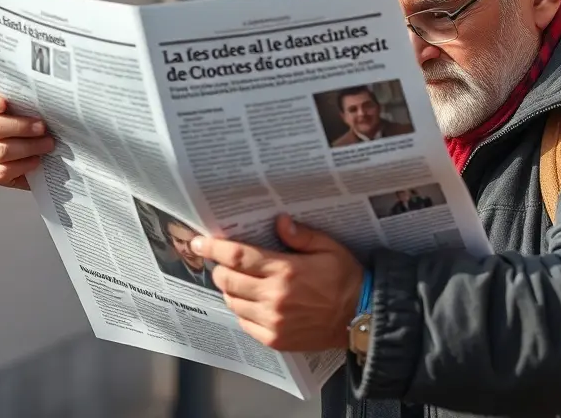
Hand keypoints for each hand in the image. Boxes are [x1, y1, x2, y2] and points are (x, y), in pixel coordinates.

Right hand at [0, 91, 54, 189]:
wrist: (49, 157)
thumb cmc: (42, 127)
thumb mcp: (40, 112)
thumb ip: (36, 104)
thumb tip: (50, 98)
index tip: (3, 103)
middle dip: (21, 127)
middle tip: (42, 128)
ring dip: (28, 147)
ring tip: (48, 145)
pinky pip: (1, 171)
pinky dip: (22, 166)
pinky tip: (37, 161)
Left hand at [195, 214, 362, 350]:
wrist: (361, 317)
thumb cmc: (346, 278)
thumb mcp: (330, 248)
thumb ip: (302, 235)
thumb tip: (279, 221)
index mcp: (286, 271)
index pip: (238, 257)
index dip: (214, 248)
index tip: (200, 241)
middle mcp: (274, 297)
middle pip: (227, 280)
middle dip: (220, 267)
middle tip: (224, 260)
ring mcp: (272, 321)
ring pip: (232, 301)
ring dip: (230, 289)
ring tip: (241, 280)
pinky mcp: (274, 339)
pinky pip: (243, 322)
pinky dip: (242, 309)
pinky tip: (253, 301)